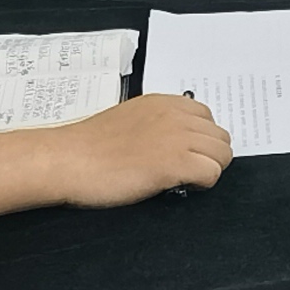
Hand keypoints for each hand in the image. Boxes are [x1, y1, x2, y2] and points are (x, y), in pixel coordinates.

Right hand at [40, 93, 232, 205]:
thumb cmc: (88, 147)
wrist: (67, 159)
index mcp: (164, 103)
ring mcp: (177, 138)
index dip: (199, 140)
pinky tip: (176, 186)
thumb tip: (173, 142)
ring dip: (207, 171)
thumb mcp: (130, 121)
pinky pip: (212, 173)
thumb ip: (156, 124)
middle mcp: (176, 115)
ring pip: (222, 155)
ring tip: (180, 181)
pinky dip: (201, 184)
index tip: (184, 154)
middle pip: (220, 138)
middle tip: (183, 172)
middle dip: (207, 157)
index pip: (207, 117)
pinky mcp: (175, 163)